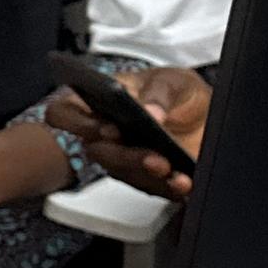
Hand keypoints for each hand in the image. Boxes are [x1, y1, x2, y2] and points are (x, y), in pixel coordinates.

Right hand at [52, 67, 209, 202]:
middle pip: (96, 151)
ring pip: (121, 173)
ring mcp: (121, 158)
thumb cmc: (175, 91)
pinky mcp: (143, 177)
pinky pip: (148, 187)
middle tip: (152, 157)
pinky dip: (167, 187)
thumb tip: (151, 112)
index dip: (77, 124)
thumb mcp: (171, 80)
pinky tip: (183, 181)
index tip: (107, 128)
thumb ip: (159, 92)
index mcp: (96, 102)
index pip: (62, 114)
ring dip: (147, 175)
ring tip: (173, 172)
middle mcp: (102, 133)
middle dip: (123, 157)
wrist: (205, 115)